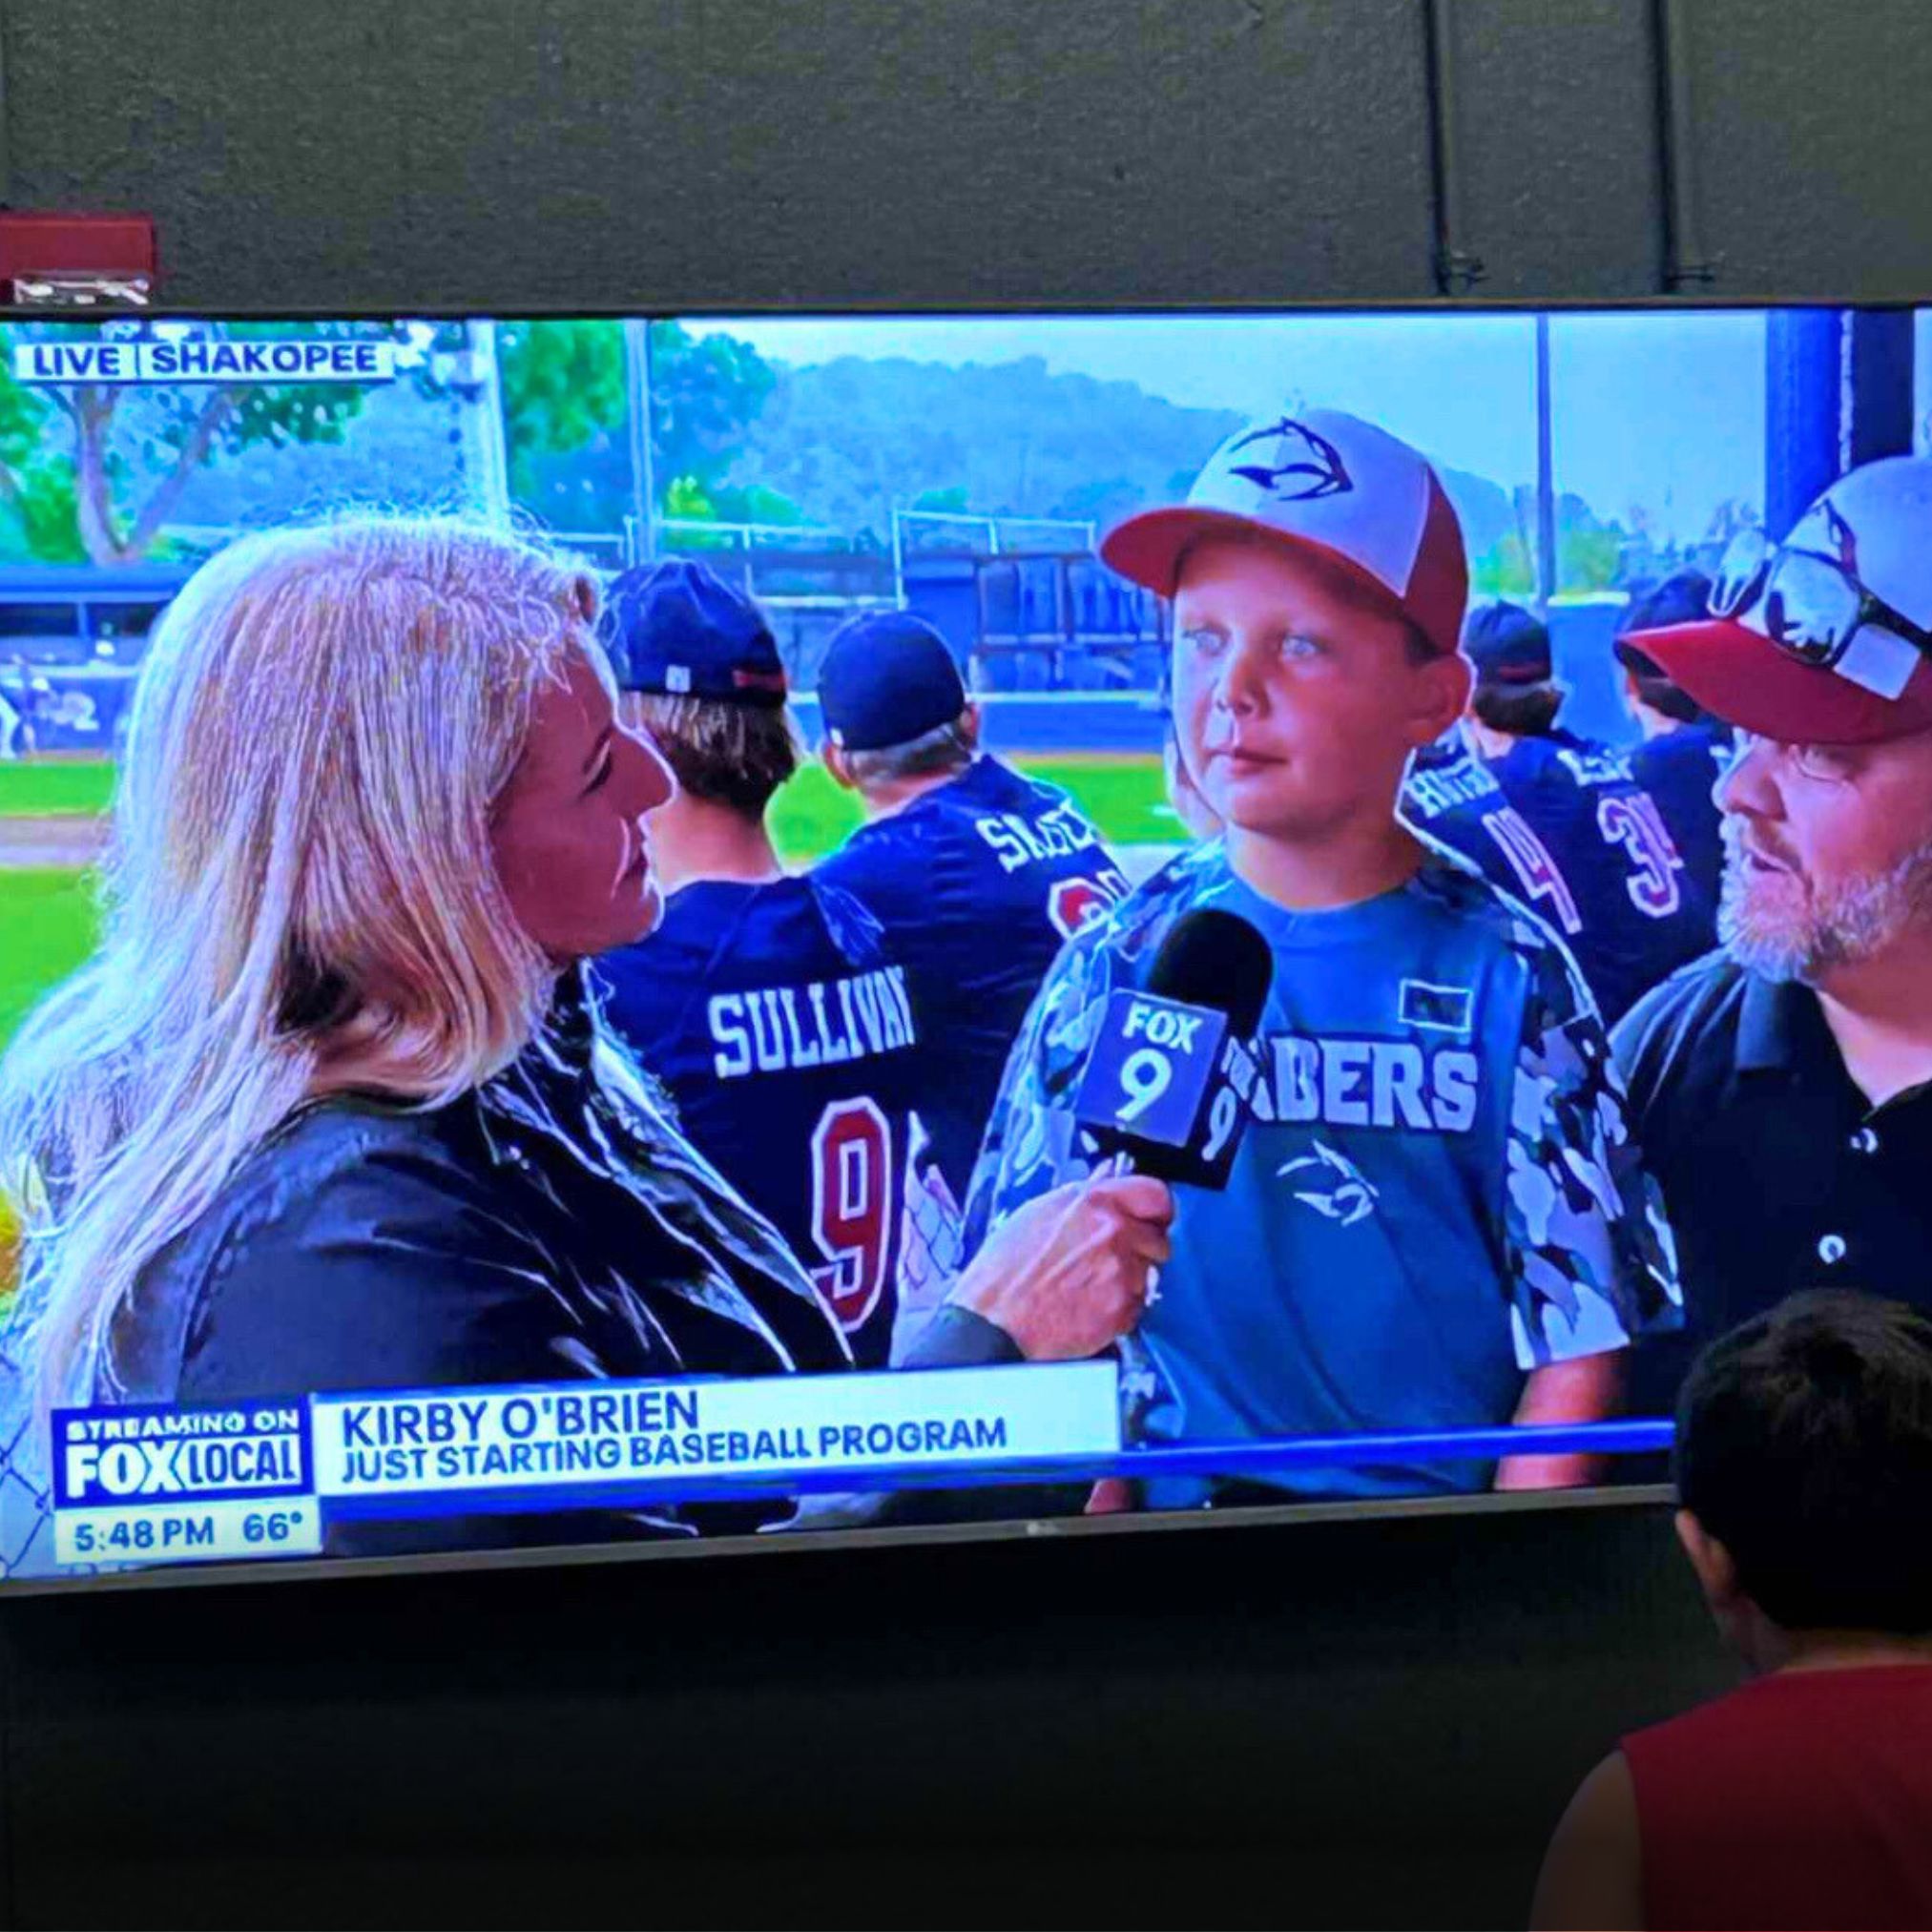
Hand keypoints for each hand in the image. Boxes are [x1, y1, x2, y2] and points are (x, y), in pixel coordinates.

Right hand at [948, 1171, 1173, 1360]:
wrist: (993, 1323)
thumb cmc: (1004, 1269)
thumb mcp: (1037, 1214)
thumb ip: (1084, 1196)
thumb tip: (1108, 1175)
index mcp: (1093, 1201)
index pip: (1155, 1194)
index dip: (1155, 1211)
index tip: (1150, 1221)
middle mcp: (1114, 1232)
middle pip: (1159, 1240)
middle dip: (1142, 1252)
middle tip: (1113, 1262)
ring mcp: (1123, 1272)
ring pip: (1149, 1276)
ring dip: (1129, 1283)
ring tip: (1090, 1289)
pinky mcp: (1123, 1309)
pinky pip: (1137, 1307)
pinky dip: (1120, 1311)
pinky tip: (1088, 1310)